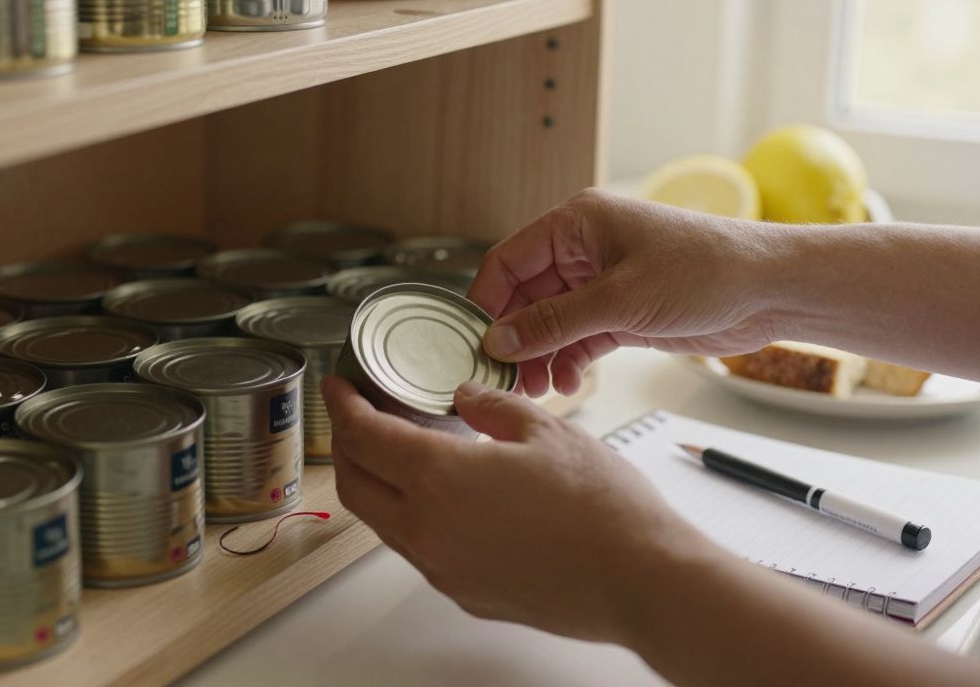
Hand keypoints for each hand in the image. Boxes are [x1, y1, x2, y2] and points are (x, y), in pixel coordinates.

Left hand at [321, 375, 710, 644]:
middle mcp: (427, 530)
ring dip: (380, 485)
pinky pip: (419, 550)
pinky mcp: (465, 592)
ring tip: (403, 453)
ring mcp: (443, 568)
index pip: (364, 437)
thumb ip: (492, 408)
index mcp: (437, 480)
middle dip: (348, 447)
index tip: (339, 388)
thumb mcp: (546, 431)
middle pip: (355, 486)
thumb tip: (467, 397)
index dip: (344, 407)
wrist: (640, 580)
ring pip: (384, 522)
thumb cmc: (603, 510)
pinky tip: (447, 498)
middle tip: (358, 417)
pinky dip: (414, 518)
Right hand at [470, 189, 781, 396]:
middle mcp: (584, 250)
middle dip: (515, 339)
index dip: (487, 303)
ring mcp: (603, 283)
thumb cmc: (707, 270)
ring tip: (537, 389)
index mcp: (577, 224)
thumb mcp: (620, 300)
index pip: (508, 261)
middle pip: (525, 297)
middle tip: (504, 378)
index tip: (475, 343)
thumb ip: (554, 322)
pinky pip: (579, 337)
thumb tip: (499, 340)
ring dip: (541, 356)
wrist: (770, 290)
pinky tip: (568, 383)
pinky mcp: (623, 313)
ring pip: (550, 322)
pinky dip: (569, 360)